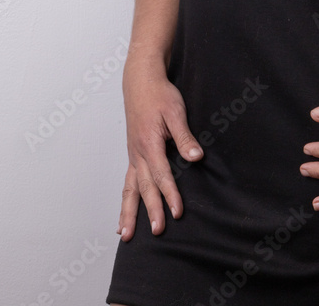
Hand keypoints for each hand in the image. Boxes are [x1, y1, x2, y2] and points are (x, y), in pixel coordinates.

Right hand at [117, 58, 203, 240]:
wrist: (141, 82)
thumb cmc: (159, 95)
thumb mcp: (176, 112)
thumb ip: (184, 136)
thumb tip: (196, 157)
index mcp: (150, 143)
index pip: (162, 174)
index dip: (170, 194)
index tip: (178, 212)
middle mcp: (138, 153)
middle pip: (145, 187)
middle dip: (151, 210)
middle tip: (158, 231)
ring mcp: (133, 155)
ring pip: (130, 189)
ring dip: (128, 212)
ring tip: (125, 235)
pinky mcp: (133, 154)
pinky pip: (127, 182)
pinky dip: (125, 200)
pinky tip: (122, 216)